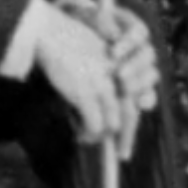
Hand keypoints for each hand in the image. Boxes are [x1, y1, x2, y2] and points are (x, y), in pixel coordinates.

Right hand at [23, 0, 129, 147]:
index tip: (126, 137)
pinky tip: (80, 136)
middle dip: (126, 138)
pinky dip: (88, 134)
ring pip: (113, 123)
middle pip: (129, 114)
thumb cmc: (67, 43)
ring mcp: (102, 86)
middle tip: (123, 155)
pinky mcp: (86, 94)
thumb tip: (99, 104)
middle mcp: (117, 77)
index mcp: (122, 68)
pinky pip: (94, 125)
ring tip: (88, 140)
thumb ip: (101, 78)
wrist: (52, 32)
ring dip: (101, 136)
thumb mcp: (92, 58)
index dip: (132, 120)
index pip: (135, 100)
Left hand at [61, 0, 160, 114]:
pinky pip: (149, 92)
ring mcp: (142, 66)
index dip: (129, 42)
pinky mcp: (138, 84)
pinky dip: (147, 98)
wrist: (83, 40)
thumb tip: (107, 16)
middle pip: (147, 55)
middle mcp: (141, 46)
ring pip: (150, 74)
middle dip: (135, 66)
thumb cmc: (86, 28)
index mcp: (133, 27)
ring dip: (141, 83)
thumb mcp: (90, 19)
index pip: (139, 32)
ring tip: (126, 90)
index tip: (112, 53)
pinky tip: (140, 104)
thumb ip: (100, 17)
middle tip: (120, 74)